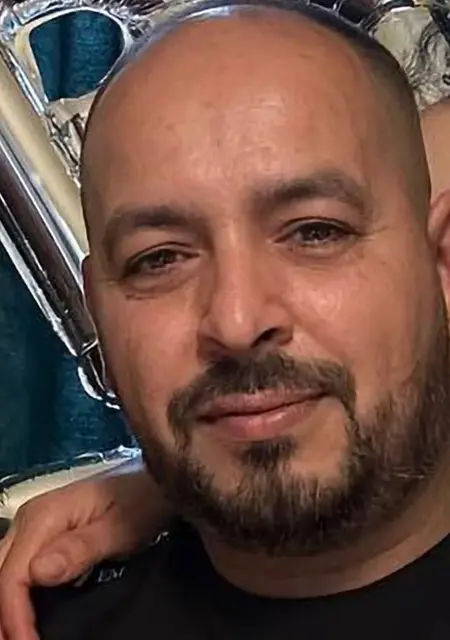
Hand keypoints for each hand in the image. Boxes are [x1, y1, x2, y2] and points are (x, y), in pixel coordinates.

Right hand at [0, 458, 171, 639]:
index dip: (14, 615)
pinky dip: (18, 594)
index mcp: (45, 516)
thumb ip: (79, 549)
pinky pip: (19, 566)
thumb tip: (37, 573)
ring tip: (17, 636)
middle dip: (3, 615)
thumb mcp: (119, 530)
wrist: (156, 485)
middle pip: (0, 572)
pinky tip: (25, 616)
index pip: (13, 574)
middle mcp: (32, 517)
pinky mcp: (44, 533)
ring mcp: (36, 524)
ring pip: (5, 570)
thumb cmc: (142, 505)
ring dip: (7, 606)